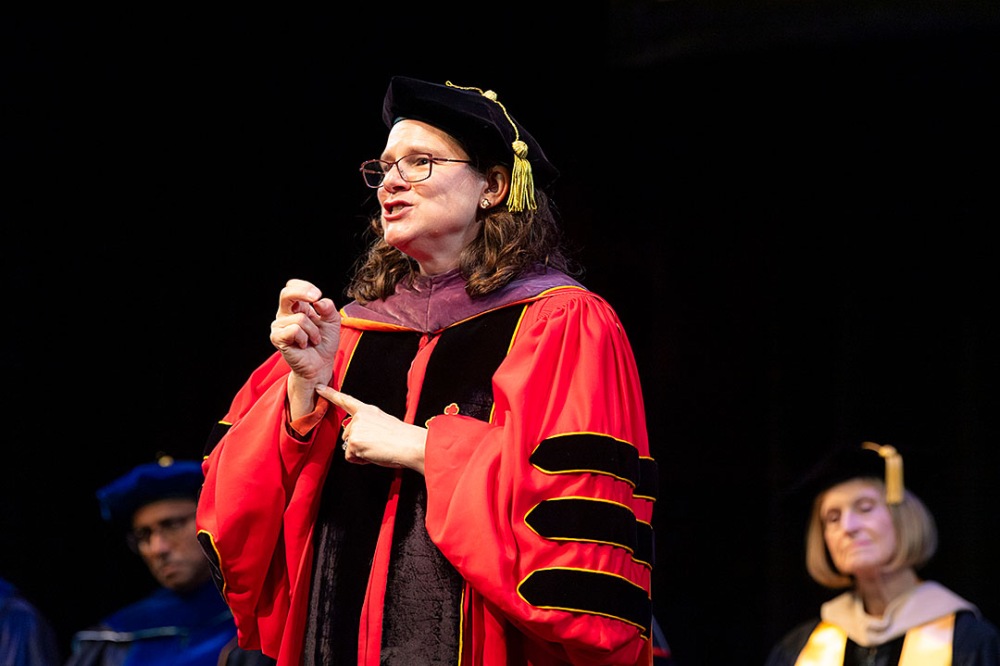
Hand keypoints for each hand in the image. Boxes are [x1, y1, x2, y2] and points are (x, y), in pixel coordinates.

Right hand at [270, 279, 340, 417]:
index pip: (293, 287)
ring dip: (313, 331)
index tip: (317, 295)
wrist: (321, 365)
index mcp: (297, 307)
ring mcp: (279, 326)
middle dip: (303, 292)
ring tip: (313, 340)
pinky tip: (304, 345)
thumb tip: (319, 301)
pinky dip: (305, 338)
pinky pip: (294, 330)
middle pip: (286, 293)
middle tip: (316, 298)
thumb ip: (328, 308)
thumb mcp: (333, 322)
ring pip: (300, 318)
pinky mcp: (277, 338)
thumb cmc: (324, 343)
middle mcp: (285, 314)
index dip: (305, 287)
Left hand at [319, 385, 426, 473]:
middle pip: (348, 435)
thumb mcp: (384, 424)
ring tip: (378, 449)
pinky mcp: (353, 442)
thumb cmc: (402, 438)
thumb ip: (368, 426)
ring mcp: (355, 428)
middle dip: (359, 444)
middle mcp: (359, 417)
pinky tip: (374, 454)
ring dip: (361, 452)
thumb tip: (360, 439)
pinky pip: (351, 457)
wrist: (410, 444)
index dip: (330, 394)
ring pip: (349, 447)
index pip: (346, 400)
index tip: (318, 388)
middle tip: (378, 444)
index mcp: (368, 410)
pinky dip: (361, 460)